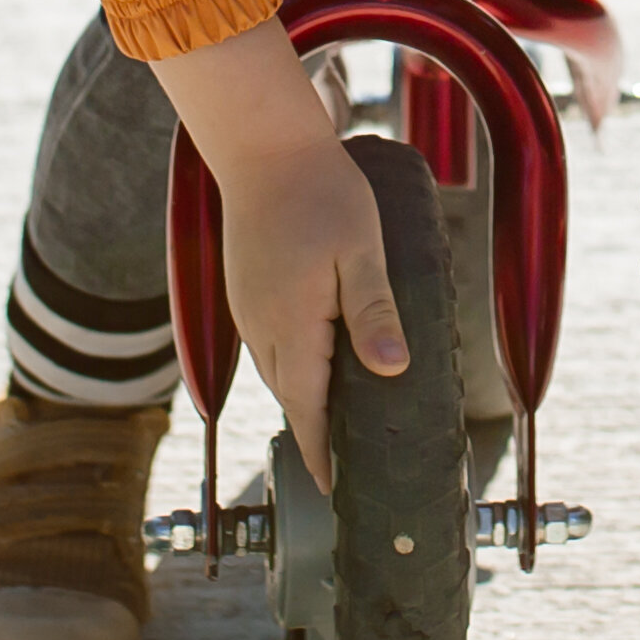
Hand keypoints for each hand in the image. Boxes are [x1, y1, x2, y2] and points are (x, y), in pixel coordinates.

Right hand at [145, 24, 406, 473]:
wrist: (264, 148)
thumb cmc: (321, 193)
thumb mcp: (362, 250)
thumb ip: (373, 311)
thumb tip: (393, 370)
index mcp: (293, 327)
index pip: (307, 413)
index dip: (322, 456)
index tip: (337, 491)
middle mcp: (263, 329)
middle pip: (292, 400)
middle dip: (317, 436)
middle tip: (353, 465)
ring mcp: (249, 311)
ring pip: (279, 375)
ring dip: (305, 402)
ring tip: (339, 425)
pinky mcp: (247, 293)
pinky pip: (270, 348)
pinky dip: (293, 369)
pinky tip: (319, 365)